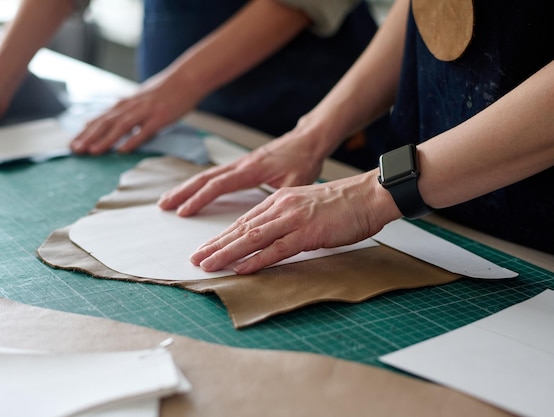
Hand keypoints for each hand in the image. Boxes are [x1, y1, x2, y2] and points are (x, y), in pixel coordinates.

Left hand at [70, 73, 201, 154]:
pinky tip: (123, 150)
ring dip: (105, 139)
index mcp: (127, 103)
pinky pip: (145, 131)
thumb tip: (113, 120)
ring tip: (93, 151)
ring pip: (121, 126)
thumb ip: (128, 109)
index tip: (73, 142)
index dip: (86, 131)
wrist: (187, 78)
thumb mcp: (142, 98)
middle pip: (106, 122)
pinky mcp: (160, 117)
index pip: (101, 118)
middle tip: (75, 149)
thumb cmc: (166, 90)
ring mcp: (146, 111)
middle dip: (89, 136)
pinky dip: (133, 140)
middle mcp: (132, 106)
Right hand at [157, 132, 325, 215]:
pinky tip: (190, 192)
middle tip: (163, 205)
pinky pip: (214, 175)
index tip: (183, 211)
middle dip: (182, 192)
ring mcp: (238, 164)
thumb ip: (280, 197)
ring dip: (185, 188)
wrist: (308, 141)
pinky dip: (198, 184)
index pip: (219, 185)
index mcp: (251, 169)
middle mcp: (240, 165)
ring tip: (167, 201)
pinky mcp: (241, 166)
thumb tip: (270, 217)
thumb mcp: (297, 181)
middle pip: (204, 178)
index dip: (199, 198)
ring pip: (206, 175)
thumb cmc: (304, 160)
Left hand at [189, 170, 399, 274]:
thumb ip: (287, 220)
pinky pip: (277, 249)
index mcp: (279, 201)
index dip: (223, 236)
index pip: (244, 221)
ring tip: (208, 265)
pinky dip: (257, 260)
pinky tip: (240, 268)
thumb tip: (273, 239)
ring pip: (252, 238)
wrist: (370, 195)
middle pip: (241, 229)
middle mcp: (281, 208)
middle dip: (216, 245)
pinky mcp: (308, 232)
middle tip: (195, 259)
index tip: (207, 248)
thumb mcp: (307, 207)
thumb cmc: (344, 204)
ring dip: (227, 253)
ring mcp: (293, 219)